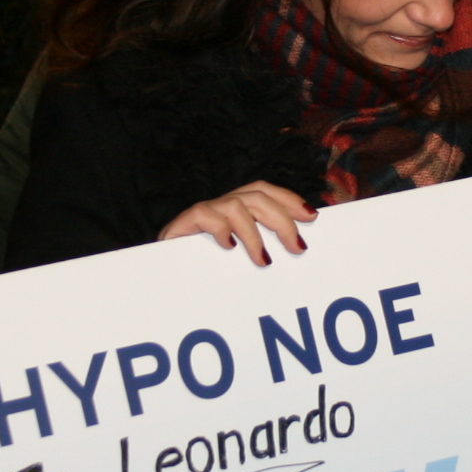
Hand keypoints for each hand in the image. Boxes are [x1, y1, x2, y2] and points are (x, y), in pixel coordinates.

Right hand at [160, 181, 317, 267]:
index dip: (288, 199)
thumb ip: (259, 250)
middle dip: (282, 219)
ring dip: (254, 233)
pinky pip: (204, 214)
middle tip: (296, 247)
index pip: (264, 191)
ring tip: (263, 260)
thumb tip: (298, 248)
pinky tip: (228, 247)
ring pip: (236, 205)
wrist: (159, 280)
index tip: (312, 216)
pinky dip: (220, 228)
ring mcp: (200, 214)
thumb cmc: (202, 273)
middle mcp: (219, 206)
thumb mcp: (237, 262)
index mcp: (234, 210)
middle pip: (256, 195)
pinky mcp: (180, 225)